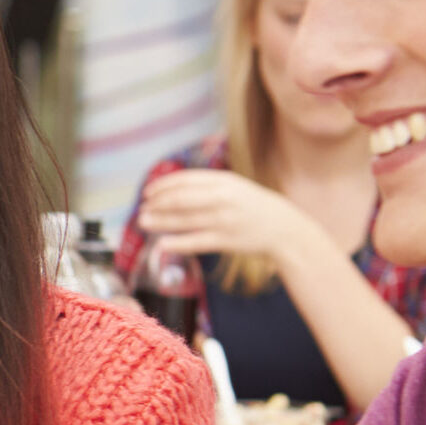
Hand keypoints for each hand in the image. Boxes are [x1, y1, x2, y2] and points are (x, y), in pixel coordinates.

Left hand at [137, 168, 323, 263]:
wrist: (283, 227)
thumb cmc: (252, 206)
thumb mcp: (233, 187)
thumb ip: (206, 185)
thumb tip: (171, 189)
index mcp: (224, 181)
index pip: (185, 180)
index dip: (162, 186)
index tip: (147, 193)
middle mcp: (223, 198)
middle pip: (181, 199)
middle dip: (157, 204)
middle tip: (142, 210)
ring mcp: (225, 219)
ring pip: (185, 220)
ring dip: (160, 222)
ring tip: (143, 223)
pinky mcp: (227, 240)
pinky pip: (196, 241)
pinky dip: (177, 243)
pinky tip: (162, 244)